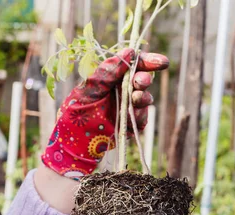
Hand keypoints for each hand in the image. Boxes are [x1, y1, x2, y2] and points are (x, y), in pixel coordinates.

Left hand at [41, 48, 168, 179]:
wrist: (73, 142)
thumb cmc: (76, 113)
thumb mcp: (89, 89)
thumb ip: (108, 71)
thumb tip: (129, 51)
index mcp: (112, 78)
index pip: (133, 65)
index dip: (148, 61)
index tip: (161, 63)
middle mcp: (122, 91)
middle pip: (142, 80)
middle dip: (144, 79)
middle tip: (140, 82)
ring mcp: (127, 108)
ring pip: (145, 98)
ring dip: (143, 97)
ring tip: (135, 99)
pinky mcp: (131, 125)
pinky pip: (142, 118)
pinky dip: (139, 116)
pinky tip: (130, 117)